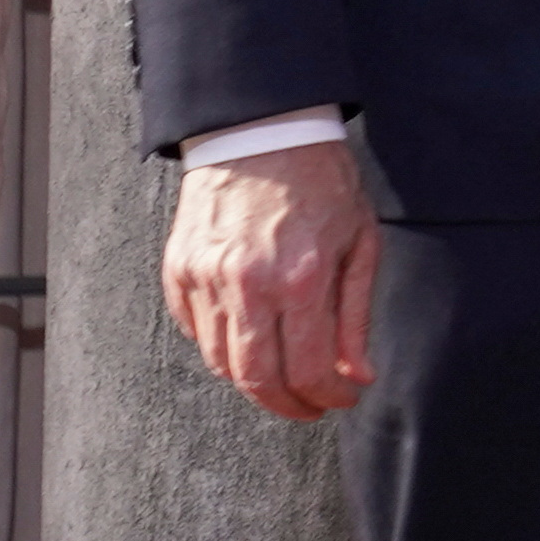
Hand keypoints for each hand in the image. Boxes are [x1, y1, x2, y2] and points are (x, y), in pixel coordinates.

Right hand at [164, 141, 380, 420]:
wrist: (263, 132)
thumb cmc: (323, 184)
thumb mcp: (360, 243)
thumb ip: (356, 315)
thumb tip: (358, 376)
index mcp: (302, 277)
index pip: (310, 368)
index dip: (328, 397)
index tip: (342, 399)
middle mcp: (248, 284)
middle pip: (258, 380)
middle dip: (288, 405)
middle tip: (309, 408)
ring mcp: (206, 278)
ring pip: (221, 363)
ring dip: (253, 382)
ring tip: (283, 378)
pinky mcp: (178, 271)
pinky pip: (195, 332)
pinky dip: (221, 348)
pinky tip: (250, 341)